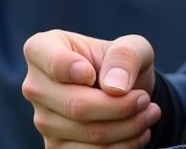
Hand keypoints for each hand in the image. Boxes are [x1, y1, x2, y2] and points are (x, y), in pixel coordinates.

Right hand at [22, 29, 160, 146]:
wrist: (125, 92)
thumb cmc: (121, 63)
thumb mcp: (132, 46)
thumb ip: (125, 55)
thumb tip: (114, 87)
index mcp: (43, 49)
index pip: (52, 61)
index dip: (74, 68)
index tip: (94, 73)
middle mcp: (36, 87)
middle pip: (76, 105)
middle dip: (120, 106)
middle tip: (145, 99)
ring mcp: (43, 121)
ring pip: (87, 134)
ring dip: (127, 127)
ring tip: (148, 113)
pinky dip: (122, 146)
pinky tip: (138, 132)